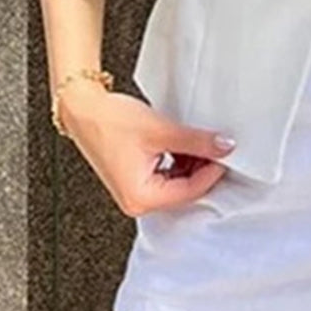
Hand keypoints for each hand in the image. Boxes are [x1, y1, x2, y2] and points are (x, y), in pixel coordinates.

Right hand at [57, 80, 237, 215]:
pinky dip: (179, 162)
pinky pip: (167, 176)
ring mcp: (135, 192)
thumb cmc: (110, 122)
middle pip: (184, 191)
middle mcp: (137, 202)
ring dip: (192, 164)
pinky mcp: (135, 180)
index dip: (212, 172)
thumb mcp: (162, 131)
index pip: (190, 191)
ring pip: (177, 183)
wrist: (84, 109)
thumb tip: (224, 147)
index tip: (226, 154)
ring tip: (201, 143)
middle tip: (218, 148)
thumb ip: (196, 142)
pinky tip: (186, 145)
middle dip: (202, 169)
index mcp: (141, 198)